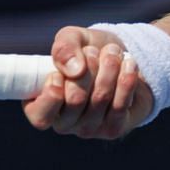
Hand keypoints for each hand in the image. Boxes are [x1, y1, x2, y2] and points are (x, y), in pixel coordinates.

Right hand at [21, 26, 153, 138]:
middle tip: (93, 51)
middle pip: (75, 99)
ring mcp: (88, 129)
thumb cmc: (86, 53)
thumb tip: (74, 70)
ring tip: (112, 52)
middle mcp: (62, 123)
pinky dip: (126, 79)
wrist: (120, 61)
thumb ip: (64, 48)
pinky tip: (129, 64)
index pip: (40, 116)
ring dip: (109, 67)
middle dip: (88, 67)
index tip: (59, 72)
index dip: (51, 92)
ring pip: (100, 98)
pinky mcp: (112, 129)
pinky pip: (120, 105)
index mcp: (41, 106)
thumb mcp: (71, 40)